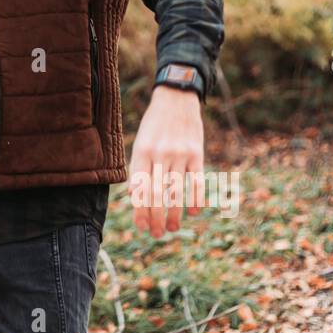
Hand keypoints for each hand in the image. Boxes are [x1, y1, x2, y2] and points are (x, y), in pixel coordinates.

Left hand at [127, 85, 205, 238]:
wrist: (176, 98)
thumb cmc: (154, 124)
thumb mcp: (140, 141)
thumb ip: (139, 167)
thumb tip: (135, 198)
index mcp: (142, 152)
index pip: (140, 188)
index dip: (140, 210)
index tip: (141, 227)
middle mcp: (160, 154)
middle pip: (158, 194)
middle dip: (156, 218)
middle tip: (156, 234)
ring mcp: (180, 154)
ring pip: (177, 192)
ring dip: (174, 214)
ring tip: (172, 229)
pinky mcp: (196, 153)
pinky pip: (196, 181)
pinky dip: (196, 199)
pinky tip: (194, 212)